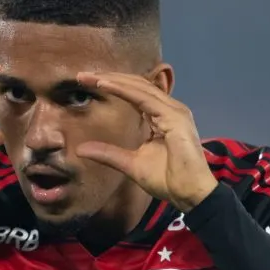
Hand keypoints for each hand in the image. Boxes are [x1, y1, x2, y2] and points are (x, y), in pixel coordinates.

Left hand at [75, 72, 217, 211]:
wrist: (189, 194)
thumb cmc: (167, 180)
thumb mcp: (130, 164)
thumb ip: (108, 153)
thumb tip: (80, 149)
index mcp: (161, 116)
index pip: (135, 93)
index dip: (113, 85)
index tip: (87, 82)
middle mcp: (169, 108)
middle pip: (136, 84)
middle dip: (110, 77)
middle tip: (82, 75)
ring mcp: (174, 111)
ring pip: (139, 87)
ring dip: (113, 80)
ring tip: (90, 77)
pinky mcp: (174, 117)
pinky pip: (144, 98)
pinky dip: (123, 90)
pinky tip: (104, 85)